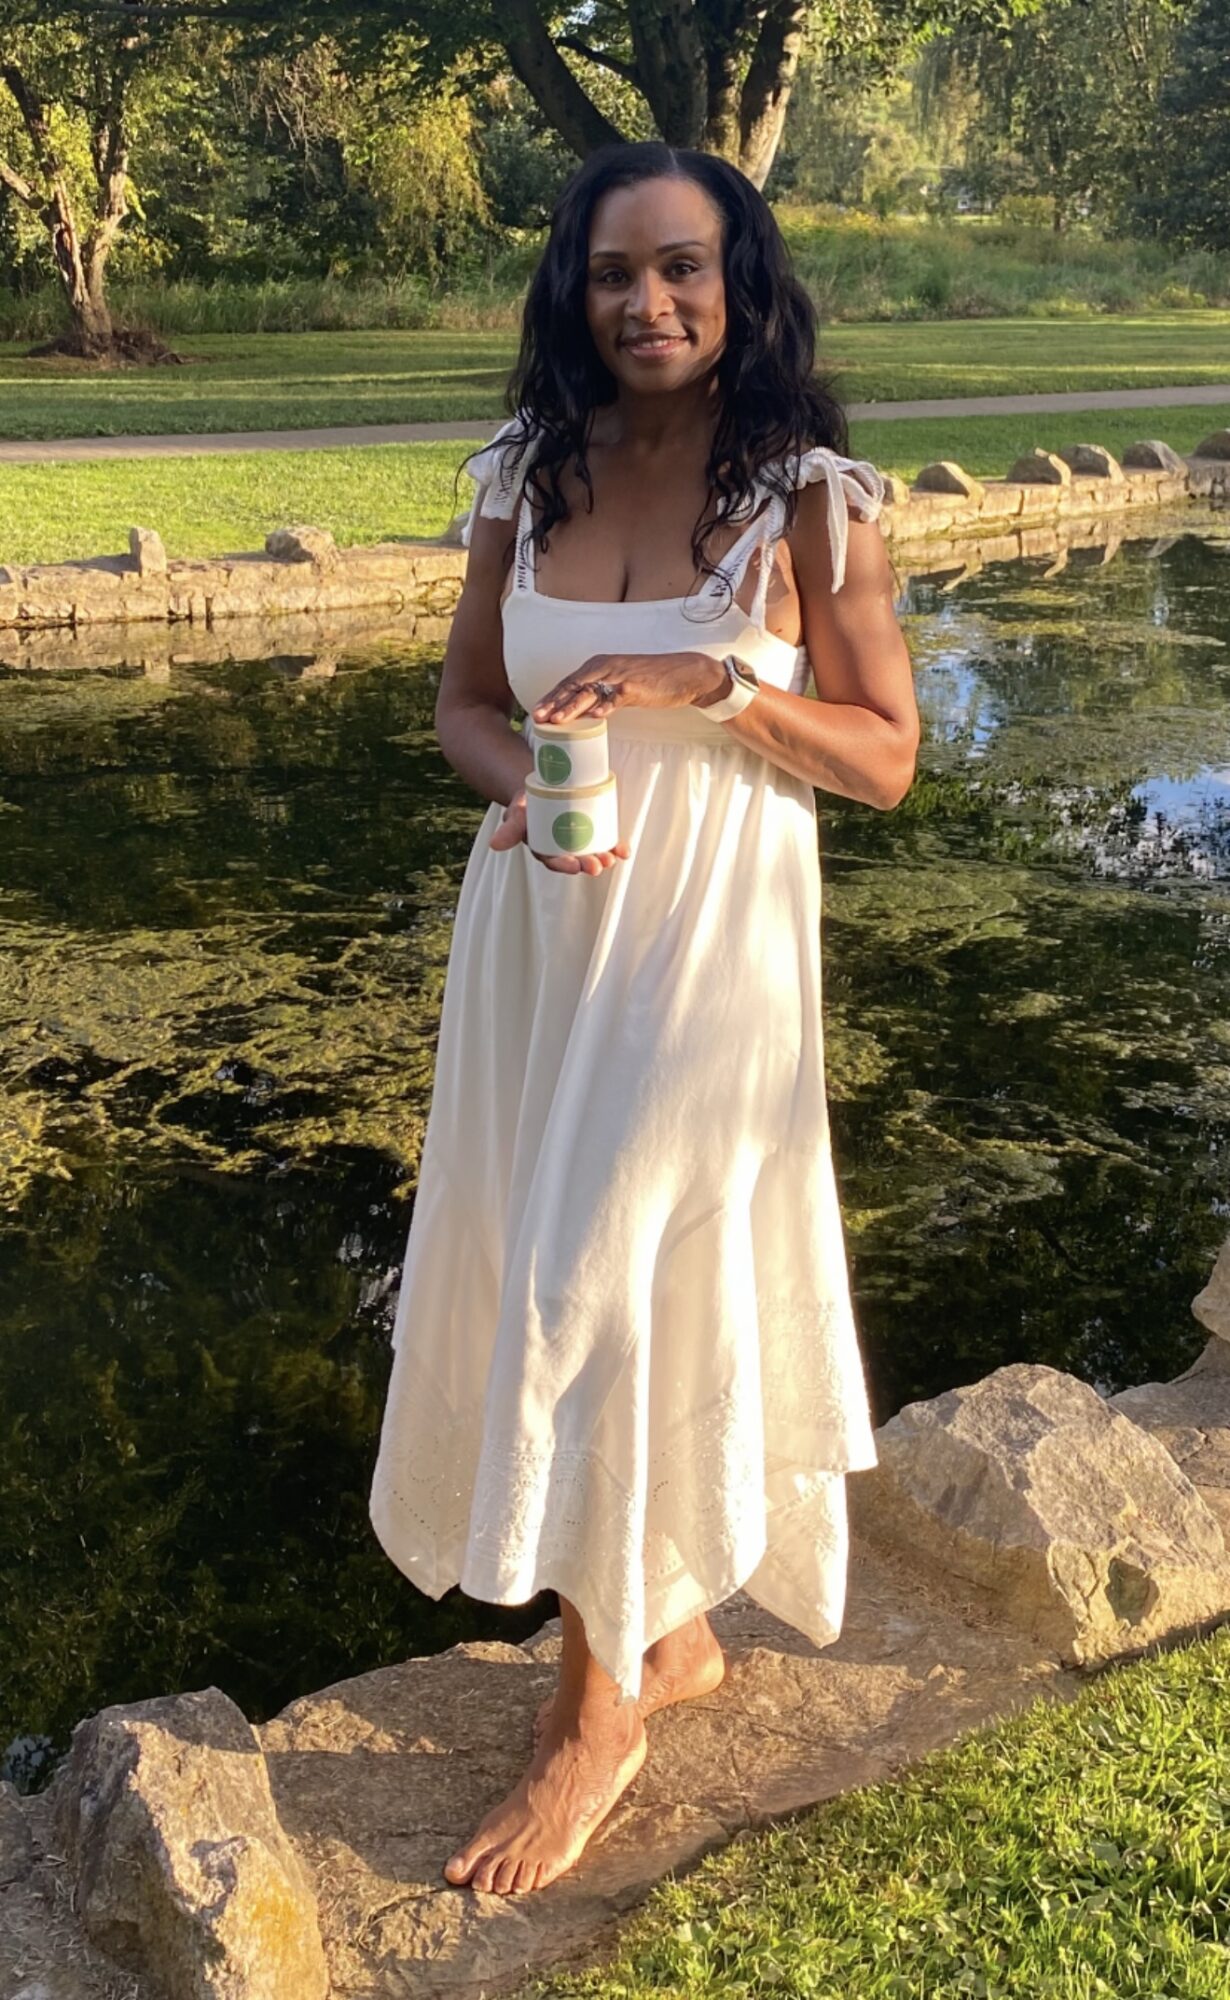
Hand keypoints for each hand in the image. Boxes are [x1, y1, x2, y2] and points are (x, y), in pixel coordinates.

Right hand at [488, 786, 631, 875]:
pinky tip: (624, 851)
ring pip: (593, 853)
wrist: (542, 785)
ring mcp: (581, 841)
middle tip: (598, 864)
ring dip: (605, 858)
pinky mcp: (594, 830)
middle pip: (577, 860)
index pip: (555, 861)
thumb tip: (494, 845)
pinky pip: (606, 842)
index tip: (573, 865)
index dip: (565, 865)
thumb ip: (509, 829)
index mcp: (545, 849)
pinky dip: (616, 847)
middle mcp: (564, 849)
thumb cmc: (527, 803)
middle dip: (588, 864)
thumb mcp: (516, 813)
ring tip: (613, 857)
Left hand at [531, 651, 728, 724]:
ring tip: (556, 720)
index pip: (569, 681)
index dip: (552, 696)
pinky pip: (615, 699)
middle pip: (573, 685)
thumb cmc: (652, 680)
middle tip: (537, 717)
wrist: (683, 674)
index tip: (537, 711)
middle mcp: (605, 666)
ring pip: (589, 691)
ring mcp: (619, 676)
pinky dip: (604, 707)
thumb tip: (584, 711)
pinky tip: (593, 717)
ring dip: (571, 706)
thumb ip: (602, 693)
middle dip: (553, 702)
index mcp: (599, 665)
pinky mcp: (634, 687)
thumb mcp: (620, 684)